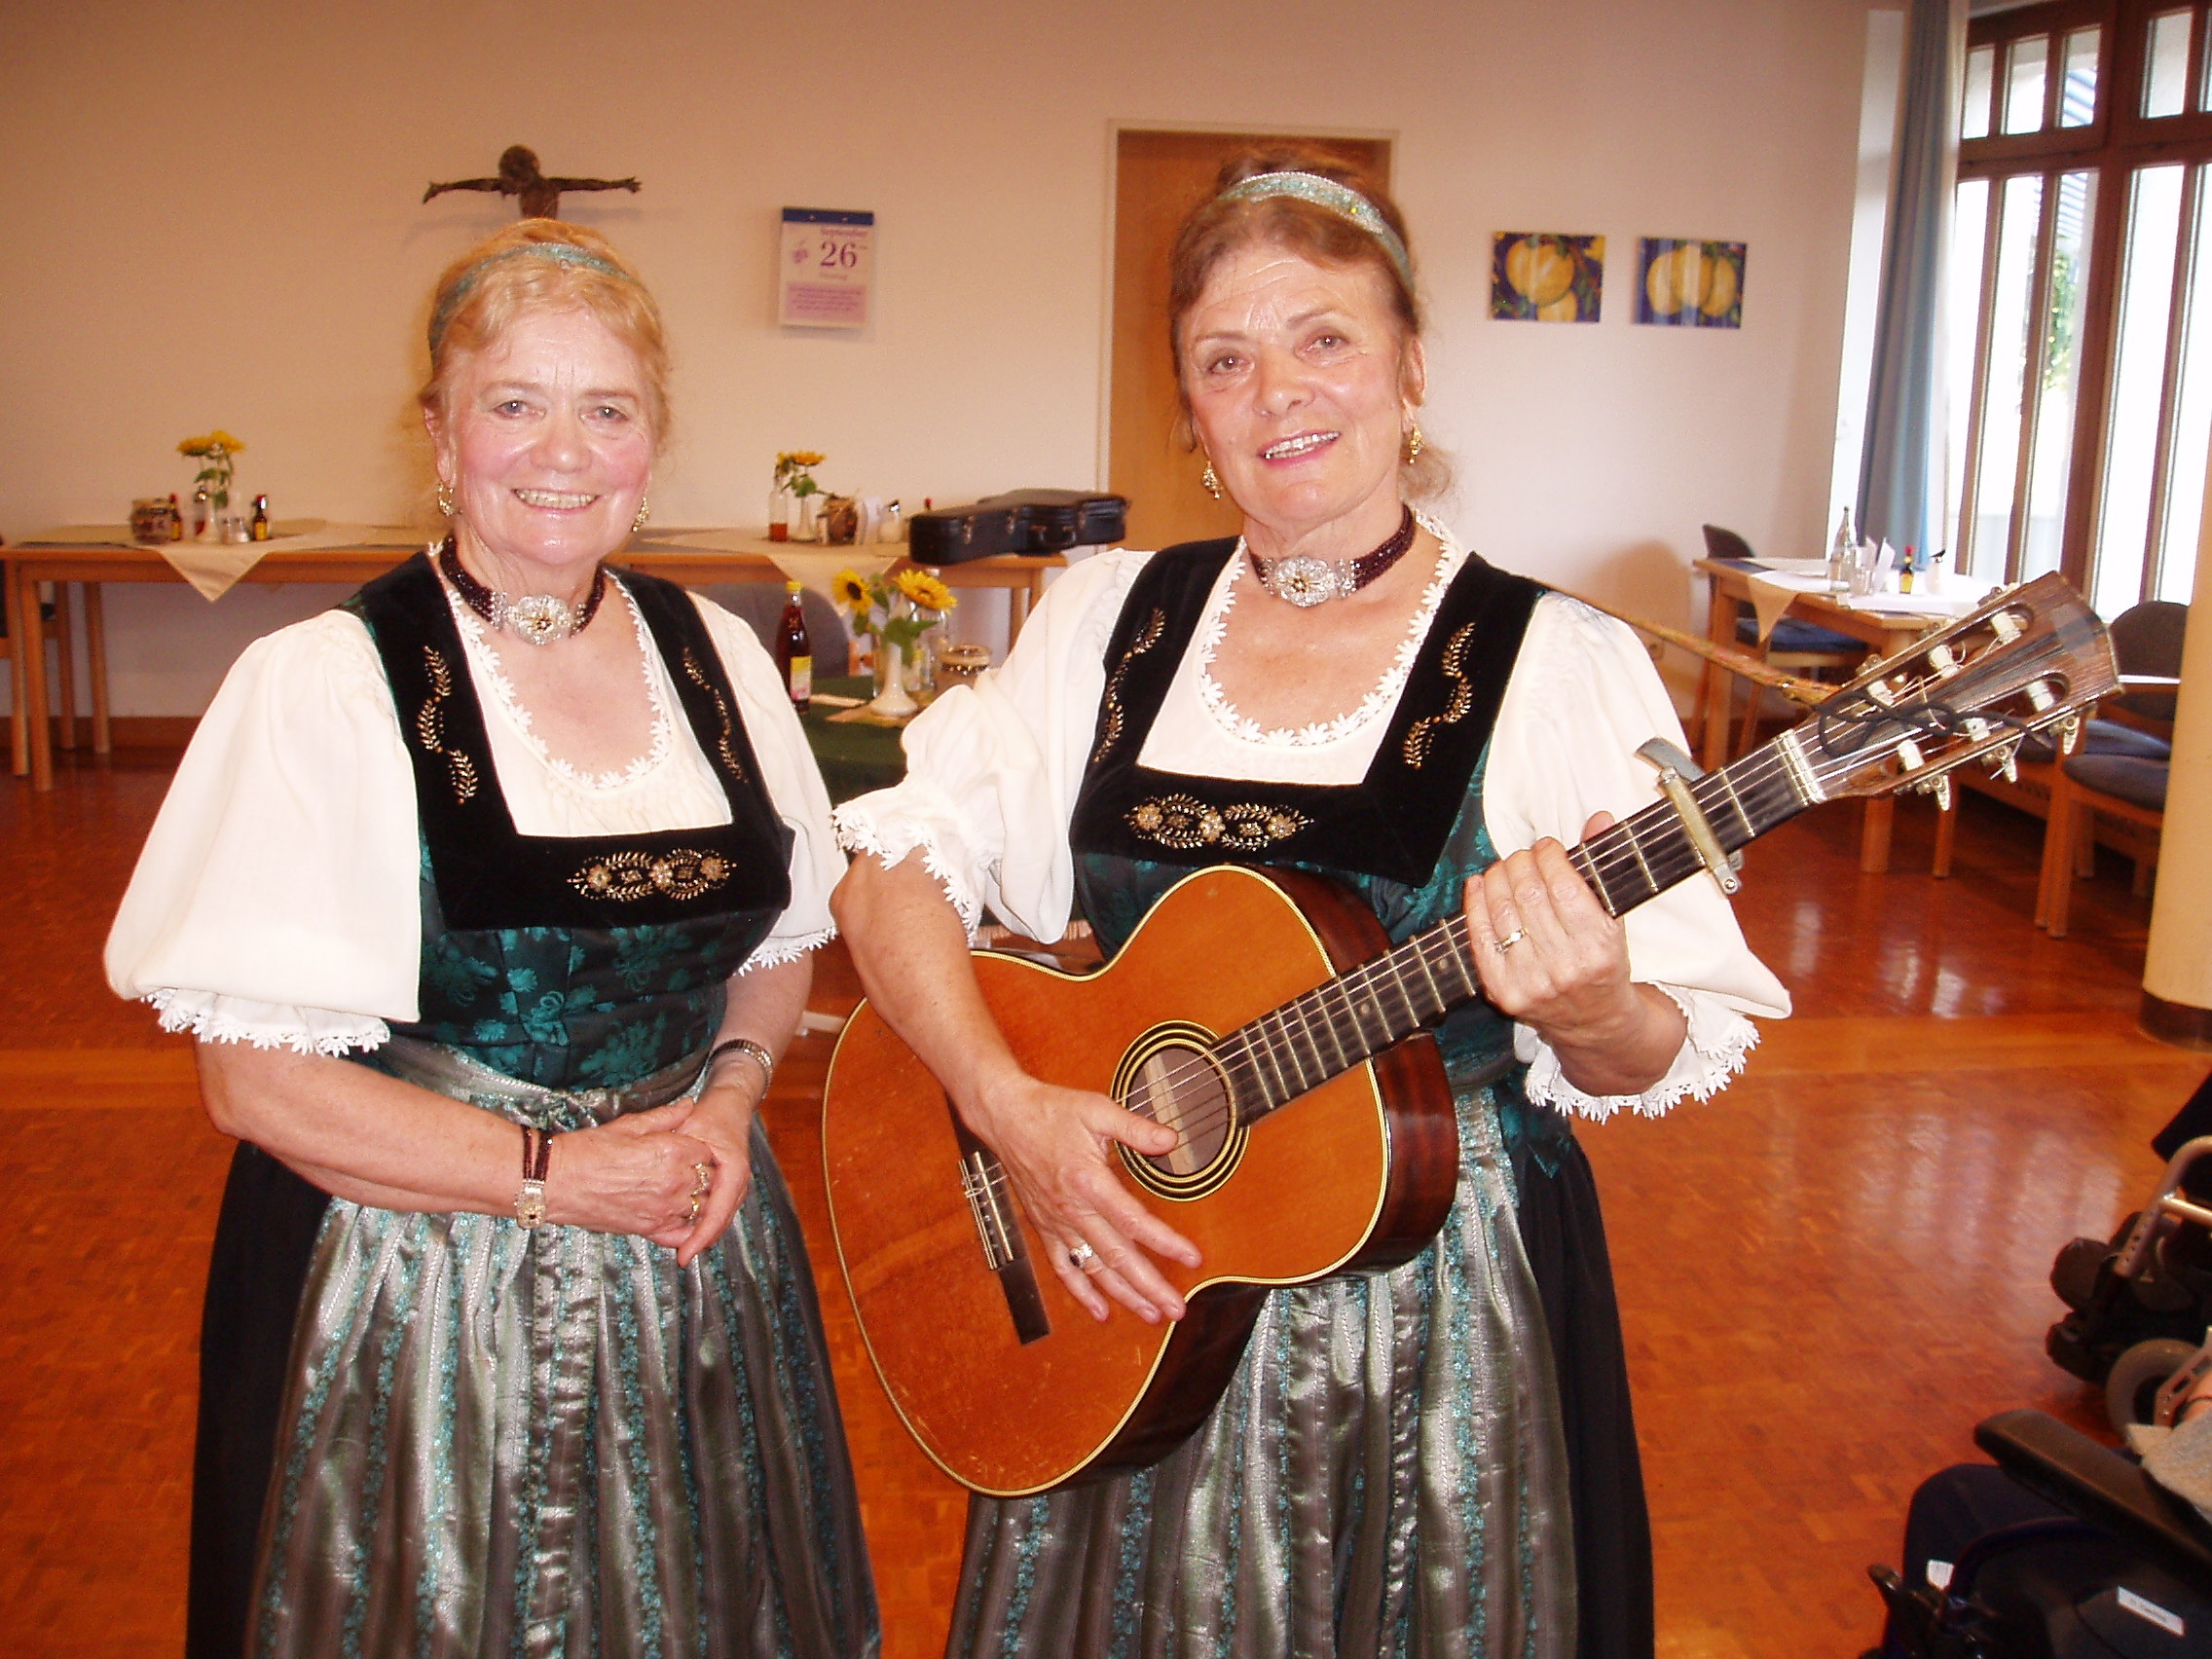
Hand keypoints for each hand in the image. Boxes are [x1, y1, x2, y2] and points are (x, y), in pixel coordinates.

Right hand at [542, 1099, 719, 1245]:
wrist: (558, 1181)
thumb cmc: (587, 1150)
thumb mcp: (629, 1124)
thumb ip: (665, 1117)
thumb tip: (688, 1106)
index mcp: (673, 1152)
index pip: (706, 1152)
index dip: (697, 1149)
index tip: (687, 1149)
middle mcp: (674, 1182)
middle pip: (706, 1179)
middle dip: (699, 1173)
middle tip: (682, 1169)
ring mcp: (664, 1209)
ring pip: (698, 1206)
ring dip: (693, 1199)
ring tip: (677, 1190)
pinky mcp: (649, 1229)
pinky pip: (681, 1232)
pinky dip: (685, 1227)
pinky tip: (677, 1216)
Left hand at [671, 1079, 759, 1266]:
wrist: (730, 1105)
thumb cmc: (713, 1114)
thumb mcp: (692, 1129)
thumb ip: (680, 1153)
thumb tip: (667, 1176)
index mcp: (733, 1170)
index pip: (718, 1212)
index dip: (700, 1237)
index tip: (686, 1253)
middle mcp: (737, 1183)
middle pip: (720, 1222)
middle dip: (700, 1241)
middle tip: (679, 1256)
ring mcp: (734, 1187)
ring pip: (718, 1220)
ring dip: (700, 1234)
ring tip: (679, 1248)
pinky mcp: (727, 1188)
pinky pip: (715, 1211)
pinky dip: (701, 1223)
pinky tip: (684, 1230)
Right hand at [964, 1066, 1201, 1324]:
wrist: (1005, 1117)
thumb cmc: (1050, 1111)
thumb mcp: (1097, 1110)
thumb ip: (1135, 1128)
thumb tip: (1170, 1140)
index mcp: (1088, 1182)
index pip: (1134, 1222)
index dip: (1165, 1243)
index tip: (1191, 1258)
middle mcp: (1072, 1209)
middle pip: (1117, 1257)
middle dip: (1150, 1286)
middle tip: (1176, 1308)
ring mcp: (1057, 1223)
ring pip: (1094, 1269)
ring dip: (1124, 1296)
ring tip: (1150, 1314)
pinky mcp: (1045, 1227)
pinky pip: (1064, 1267)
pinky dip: (1081, 1292)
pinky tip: (1100, 1310)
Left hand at [1464, 813, 1642, 1040]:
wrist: (1596, 1024)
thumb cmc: (1605, 965)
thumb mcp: (1614, 920)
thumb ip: (1602, 869)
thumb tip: (1599, 818)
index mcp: (1599, 946)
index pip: (1564, 885)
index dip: (1549, 856)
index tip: (1547, 847)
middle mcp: (1565, 966)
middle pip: (1529, 893)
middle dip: (1522, 863)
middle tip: (1524, 856)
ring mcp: (1531, 982)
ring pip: (1503, 911)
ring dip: (1498, 877)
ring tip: (1505, 867)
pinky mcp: (1504, 992)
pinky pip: (1481, 938)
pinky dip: (1476, 905)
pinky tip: (1479, 884)